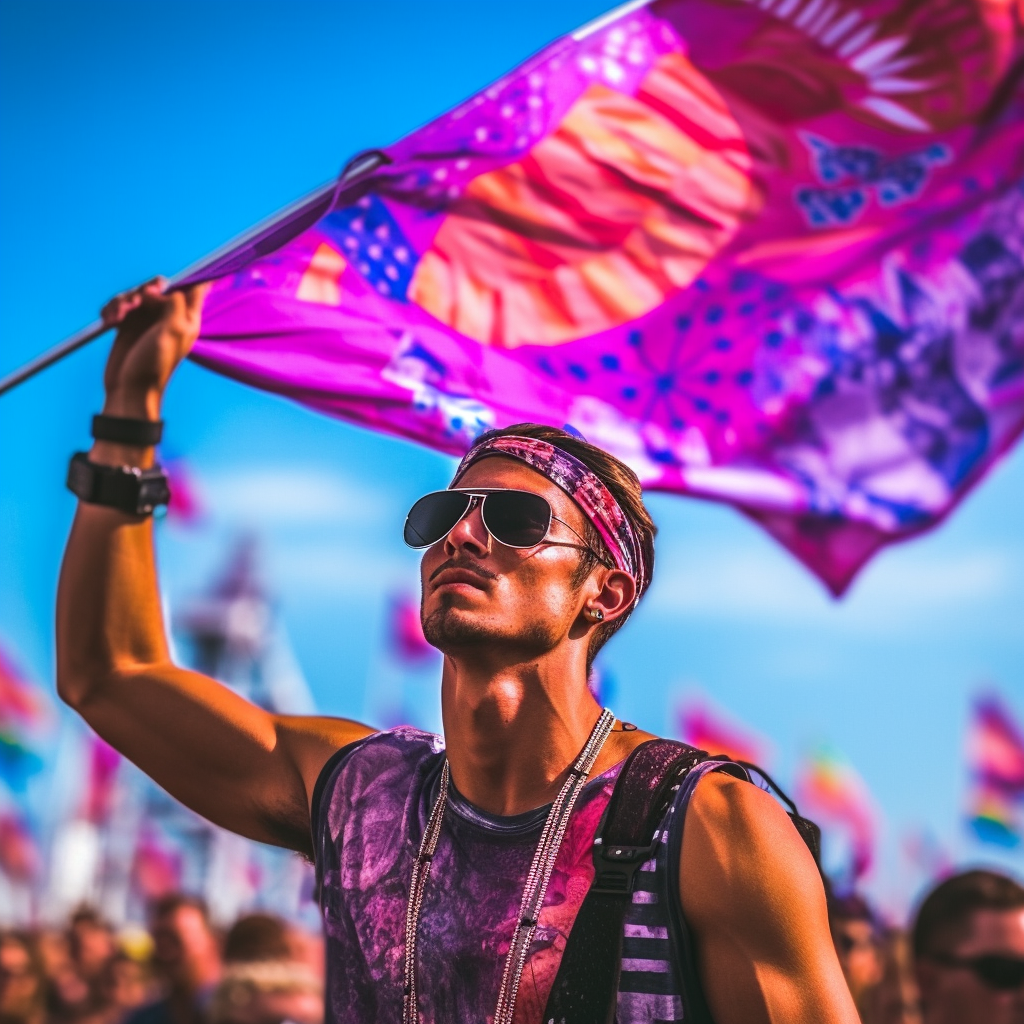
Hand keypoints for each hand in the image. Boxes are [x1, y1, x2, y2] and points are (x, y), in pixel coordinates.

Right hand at [100, 277, 210, 418]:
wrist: (129, 387)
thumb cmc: (155, 364)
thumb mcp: (172, 332)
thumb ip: (174, 305)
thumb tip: (167, 288)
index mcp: (187, 319)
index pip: (196, 289)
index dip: (191, 277)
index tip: (185, 271)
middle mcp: (169, 316)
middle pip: (158, 286)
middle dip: (143, 290)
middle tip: (135, 302)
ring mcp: (148, 319)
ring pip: (136, 293)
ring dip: (123, 301)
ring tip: (116, 317)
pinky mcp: (129, 323)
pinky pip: (120, 304)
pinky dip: (113, 309)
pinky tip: (109, 321)